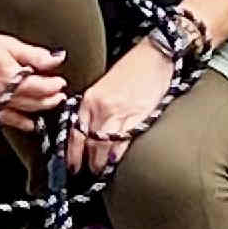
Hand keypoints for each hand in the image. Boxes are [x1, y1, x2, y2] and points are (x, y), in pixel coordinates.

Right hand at [0, 23, 66, 123]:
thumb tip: (56, 60)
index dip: (54, 86)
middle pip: (31, 103)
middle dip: (48, 100)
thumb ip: (34, 55)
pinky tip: (23, 121)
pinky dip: (14, 122)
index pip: (40, 87)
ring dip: (34, 113)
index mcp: (8, 75)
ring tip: (44, 107)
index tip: (60, 83)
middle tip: (58, 97)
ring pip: (18, 116)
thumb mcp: (8, 43)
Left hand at [69, 37, 178, 173]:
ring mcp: (119, 113)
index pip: (74, 132)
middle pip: (87, 143)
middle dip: (87, 163)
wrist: (155, 55)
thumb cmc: (133, 69)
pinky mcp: (138, 117)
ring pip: (102, 147)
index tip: (72, 166)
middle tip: (88, 173)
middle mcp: (100, 107)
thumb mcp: (105, 86)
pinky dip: (118, 155)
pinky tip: (116, 162)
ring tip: (102, 171)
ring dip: (101, 163)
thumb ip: (95, 108)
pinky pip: (123, 142)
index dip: (71, 153)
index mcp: (90, 99)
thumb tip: (90, 131)